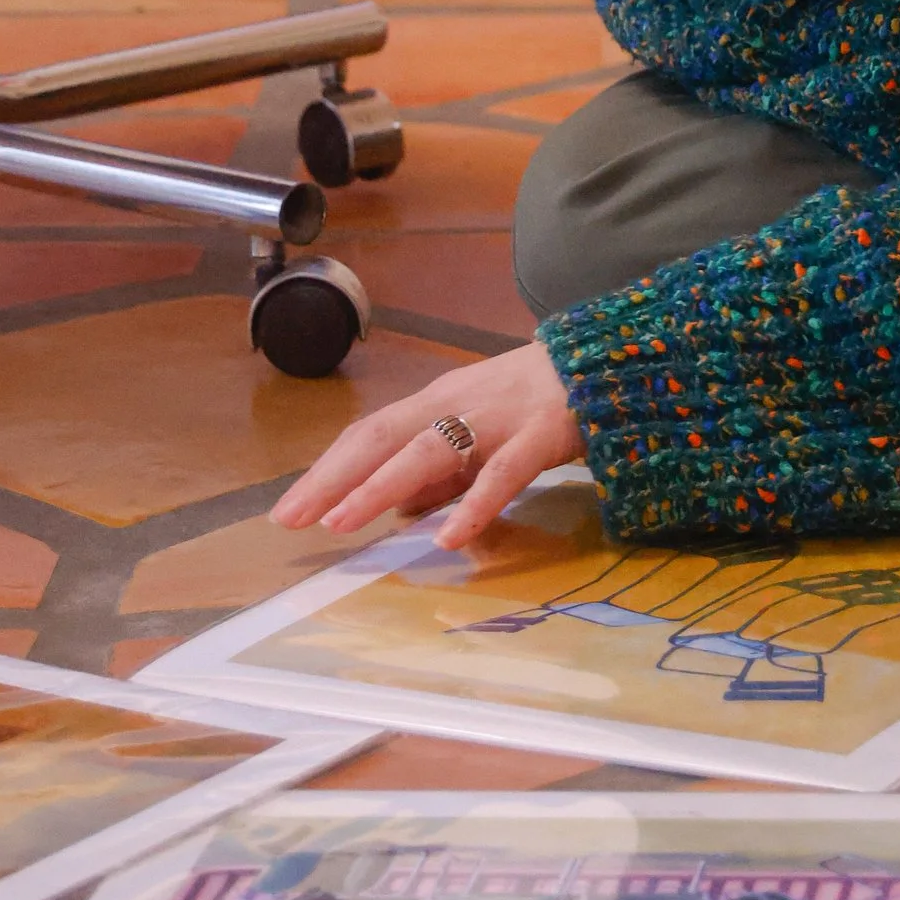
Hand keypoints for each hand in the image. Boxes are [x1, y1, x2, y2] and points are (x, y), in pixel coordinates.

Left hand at [270, 341, 584, 552]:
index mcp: (438, 402)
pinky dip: (475, 504)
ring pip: (430, 450)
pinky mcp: (541, 434)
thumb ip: (441, 473)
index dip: (327, 470)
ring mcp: (498, 417)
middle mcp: (457, 403)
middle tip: (291, 518)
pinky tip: (450, 538)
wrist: (610, 361)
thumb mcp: (479, 434)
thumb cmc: (537, 400)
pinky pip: (503, 473)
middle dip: (333, 478)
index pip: (370, 434)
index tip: (289, 510)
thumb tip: (397, 510)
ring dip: (381, 486)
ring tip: (342, 522)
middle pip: (383, 437)